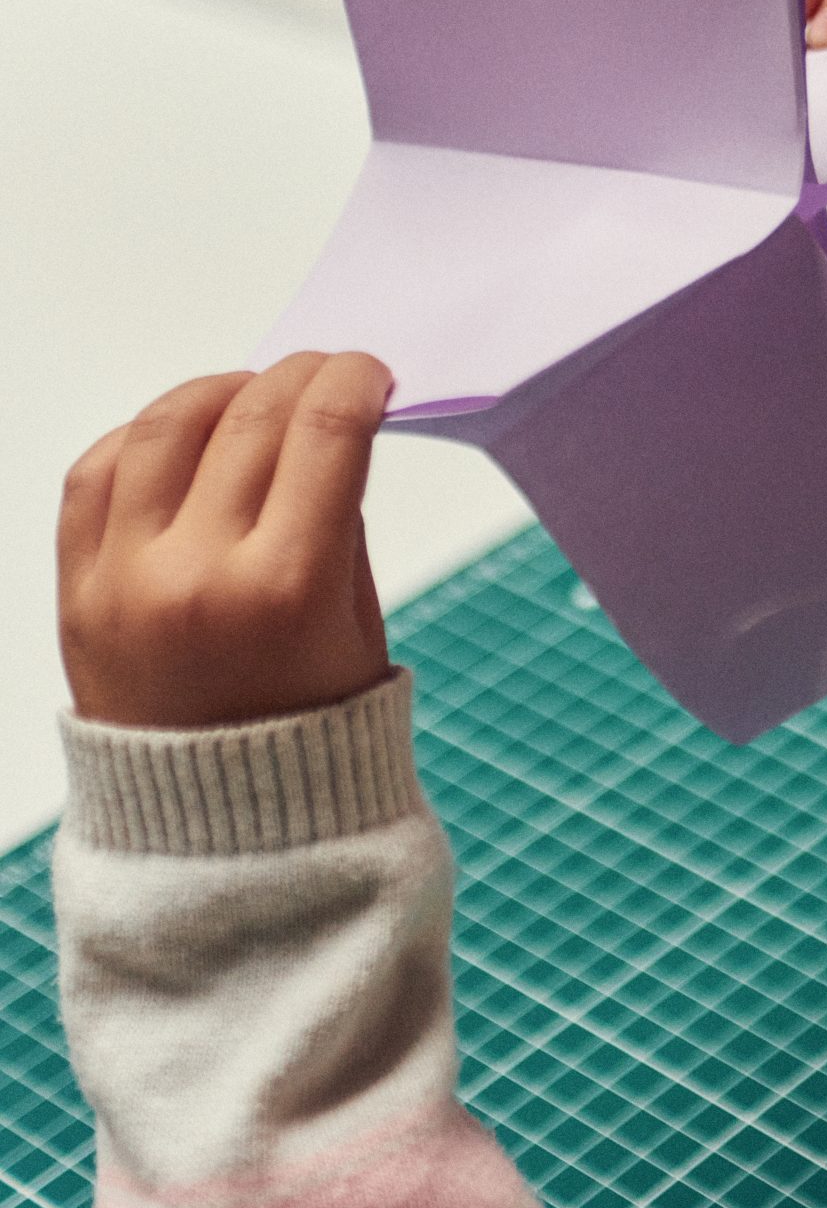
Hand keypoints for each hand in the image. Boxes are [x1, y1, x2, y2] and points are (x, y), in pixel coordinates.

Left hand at [59, 352, 393, 728]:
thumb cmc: (306, 726)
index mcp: (289, 588)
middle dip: (302, 374)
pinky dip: (141, 436)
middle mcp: (200, 575)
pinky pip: (95, 473)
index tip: (368, 375)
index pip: (328, 430)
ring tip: (250, 394)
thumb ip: (342, 518)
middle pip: (255, 415)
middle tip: (323, 374)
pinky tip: (181, 435)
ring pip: (168, 426)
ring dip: (220, 389)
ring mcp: (126, 580)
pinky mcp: (77, 592)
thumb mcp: (357, 623)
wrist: (214, 833)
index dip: (355, 380)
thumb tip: (329, 427)